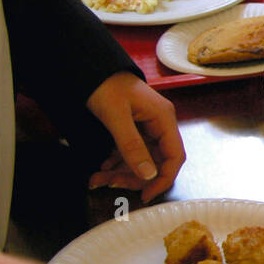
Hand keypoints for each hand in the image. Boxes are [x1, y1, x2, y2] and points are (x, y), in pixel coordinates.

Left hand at [86, 72, 184, 202]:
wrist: (89, 69)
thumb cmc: (105, 86)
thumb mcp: (116, 117)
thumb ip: (132, 146)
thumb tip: (148, 175)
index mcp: (163, 119)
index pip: (175, 156)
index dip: (163, 178)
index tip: (146, 195)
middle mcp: (159, 125)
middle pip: (157, 161)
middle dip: (135, 176)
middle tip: (112, 184)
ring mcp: (147, 128)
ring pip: (142, 160)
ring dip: (121, 172)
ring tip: (98, 178)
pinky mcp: (134, 130)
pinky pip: (131, 153)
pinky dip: (117, 163)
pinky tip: (102, 167)